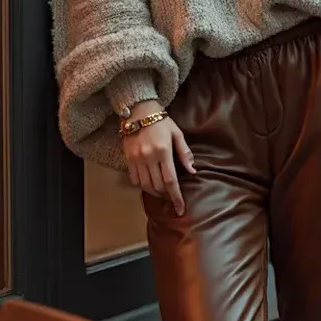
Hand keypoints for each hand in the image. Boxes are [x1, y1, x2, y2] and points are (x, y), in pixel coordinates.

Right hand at [122, 101, 195, 215]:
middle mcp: (149, 157)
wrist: (138, 110)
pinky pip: (134, 178)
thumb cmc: (161, 121)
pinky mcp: (128, 158)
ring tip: (160, 190)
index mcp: (163, 151)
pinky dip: (142, 184)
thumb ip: (184, 153)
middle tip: (171, 195)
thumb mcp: (177, 133)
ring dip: (154, 191)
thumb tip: (192, 171)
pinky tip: (148, 181)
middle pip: (157, 186)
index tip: (180, 209)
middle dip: (165, 194)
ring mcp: (136, 158)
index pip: (170, 181)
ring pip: (145, 185)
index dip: (176, 197)